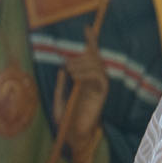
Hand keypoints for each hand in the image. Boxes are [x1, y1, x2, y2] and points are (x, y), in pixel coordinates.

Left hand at [57, 47, 110, 162]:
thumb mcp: (59, 98)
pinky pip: (99, 76)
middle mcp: (96, 79)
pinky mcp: (102, 92)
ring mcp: (100, 85)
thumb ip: (61, 84)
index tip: (86, 27)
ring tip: (69, 72)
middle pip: (94, 57)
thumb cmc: (67, 119)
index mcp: (86, 79)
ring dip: (81, 65)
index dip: (90, 41)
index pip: (91, 56)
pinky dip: (87, 73)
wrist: (73, 135)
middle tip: (67, 66)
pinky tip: (77, 78)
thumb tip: (62, 68)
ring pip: (96, 64)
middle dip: (81, 56)